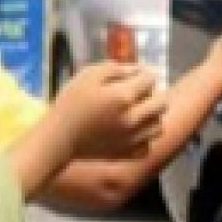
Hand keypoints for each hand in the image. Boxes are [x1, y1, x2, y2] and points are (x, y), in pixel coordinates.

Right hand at [52, 62, 166, 160]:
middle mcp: (134, 118)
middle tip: (141, 92)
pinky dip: (145, 137)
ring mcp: (132, 138)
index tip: (137, 73)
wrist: (59, 138)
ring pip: (158, 125)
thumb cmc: (70, 103)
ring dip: (153, 116)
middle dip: (154, 93)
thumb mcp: (88, 75)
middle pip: (162, 102)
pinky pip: (148, 145)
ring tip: (139, 112)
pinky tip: (133, 131)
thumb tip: (136, 69)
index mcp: (124, 96)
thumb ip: (115, 68)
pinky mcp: (127, 153)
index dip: (145, 72)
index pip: (150, 79)